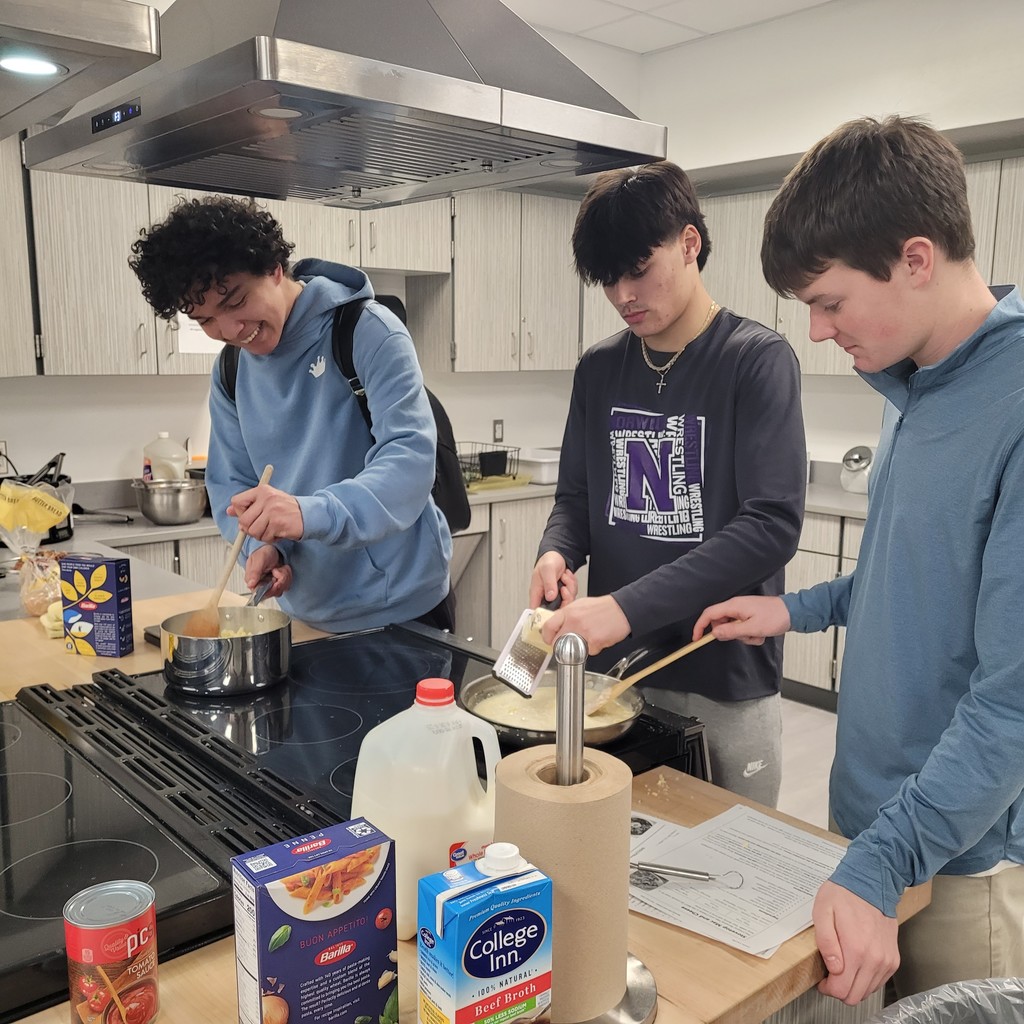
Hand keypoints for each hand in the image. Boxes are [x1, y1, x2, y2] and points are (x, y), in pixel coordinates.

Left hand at [228, 482, 302, 541]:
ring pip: (253, 531)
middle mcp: (267, 498)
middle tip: (261, 527)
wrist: (308, 514)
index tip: (250, 516)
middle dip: (250, 528)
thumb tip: (229, 511)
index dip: (240, 513)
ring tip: (271, 529)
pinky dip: (270, 538)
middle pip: (243, 520)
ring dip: (261, 535)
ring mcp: (273, 511)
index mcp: (262, 490)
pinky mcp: (279, 523)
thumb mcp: (266, 501)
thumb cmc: (286, 509)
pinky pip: (265, 537)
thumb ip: (248, 506)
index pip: (237, 502)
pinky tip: (278, 532)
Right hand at [244, 544, 292, 597]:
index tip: (275, 582)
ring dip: (284, 577)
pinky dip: (288, 576)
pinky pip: (286, 586)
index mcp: (253, 581)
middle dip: (279, 581)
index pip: (260, 594)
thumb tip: (250, 584)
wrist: (274, 549)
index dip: (270, 589)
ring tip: (280, 568)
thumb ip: (254, 572)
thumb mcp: (259, 560)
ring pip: (280, 590)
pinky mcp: (278, 584)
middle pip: (272, 593)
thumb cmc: (264, 553)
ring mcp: (270, 585)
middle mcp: (261, 585)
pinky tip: (283, 569)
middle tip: (278, 571)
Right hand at [529, 552, 577, 607]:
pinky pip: (572, 595)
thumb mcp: (547, 569)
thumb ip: (549, 583)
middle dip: (565, 599)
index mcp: (537, 592)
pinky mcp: (564, 593)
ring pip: (566, 602)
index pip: (537, 610)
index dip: (546, 615)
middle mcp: (546, 596)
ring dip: (569, 589)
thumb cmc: (548, 560)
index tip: (557, 610)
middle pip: (556, 609)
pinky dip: (572, 585)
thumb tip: (550, 597)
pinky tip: (567, 577)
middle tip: (564, 588)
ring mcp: (556, 595)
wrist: (558, 555)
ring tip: (564, 577)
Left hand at [539, 594, 629, 654]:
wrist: (622, 610)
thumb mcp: (580, 605)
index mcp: (569, 612)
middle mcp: (573, 622)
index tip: (549, 639)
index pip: (548, 627)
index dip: (546, 636)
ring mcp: (583, 633)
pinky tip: (598, 638)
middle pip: (557, 642)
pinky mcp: (594, 643)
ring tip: (588, 638)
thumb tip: (558, 626)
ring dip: (577, 649)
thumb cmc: (603, 608)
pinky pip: (588, 652)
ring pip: (572, 650)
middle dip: (560, 646)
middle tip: (566, 645)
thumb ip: (567, 615)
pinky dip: (592, 649)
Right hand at [691, 595, 790, 644]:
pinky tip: (760, 633)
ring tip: (757, 634)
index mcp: (734, 606)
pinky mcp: (749, 616)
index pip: (709, 614)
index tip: (696, 639)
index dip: (700, 626)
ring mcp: (742, 611)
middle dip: (730, 634)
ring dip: (743, 636)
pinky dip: (749, 634)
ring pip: (732, 628)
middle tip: (743, 637)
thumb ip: (731, 631)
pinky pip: (742, 629)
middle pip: (720, 623)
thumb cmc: (775, 617)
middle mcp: (736, 607)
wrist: (793, 613)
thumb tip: (715, 634)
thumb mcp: (752, 628)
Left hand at [813, 881, 898, 1004]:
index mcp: (856, 950)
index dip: (828, 988)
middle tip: (831, 975)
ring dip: (853, 985)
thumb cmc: (844, 895)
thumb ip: (826, 942)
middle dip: (839, 989)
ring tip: (843, 967)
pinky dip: (866, 979)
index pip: (842, 990)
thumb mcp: (823, 911)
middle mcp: (875, 959)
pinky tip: (857, 965)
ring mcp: (887, 961)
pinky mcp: (893, 959)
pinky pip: (878, 982)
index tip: (822, 980)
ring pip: (867, 991)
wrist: (871, 883)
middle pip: (855, 996)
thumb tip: (834, 968)